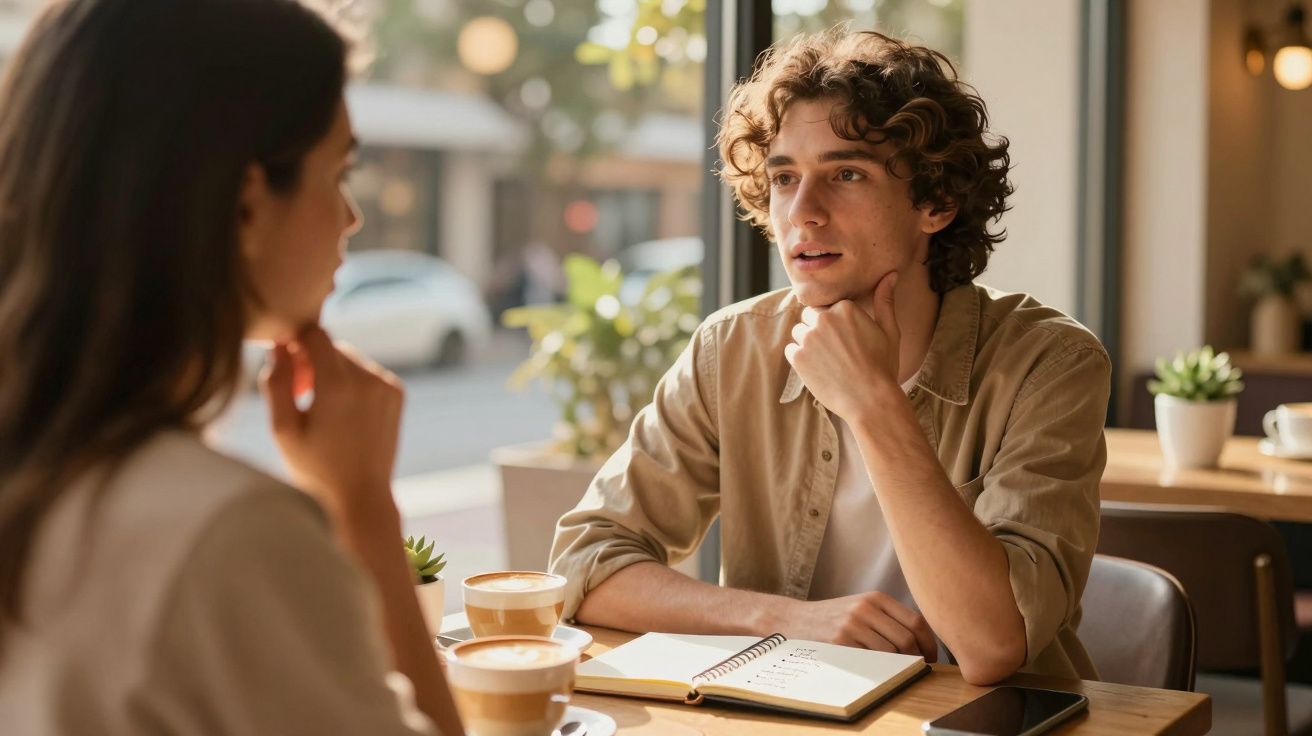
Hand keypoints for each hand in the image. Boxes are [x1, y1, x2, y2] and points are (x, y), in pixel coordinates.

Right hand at [260, 325, 403, 521]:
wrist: (362, 494)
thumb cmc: (316, 467)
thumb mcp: (284, 429)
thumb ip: (276, 383)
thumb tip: (278, 347)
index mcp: (337, 385)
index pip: (314, 334)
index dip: (295, 345)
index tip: (288, 369)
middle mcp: (367, 378)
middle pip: (331, 346)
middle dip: (312, 362)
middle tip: (300, 396)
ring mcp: (386, 385)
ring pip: (350, 359)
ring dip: (332, 373)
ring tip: (322, 409)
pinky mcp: (397, 393)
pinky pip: (368, 372)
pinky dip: (353, 383)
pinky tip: (345, 414)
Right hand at [777, 590, 937, 661]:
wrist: (794, 619)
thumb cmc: (833, 617)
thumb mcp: (861, 606)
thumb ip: (888, 617)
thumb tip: (921, 643)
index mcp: (875, 597)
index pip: (916, 621)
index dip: (929, 643)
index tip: (931, 657)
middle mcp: (865, 608)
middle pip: (906, 639)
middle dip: (917, 658)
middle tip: (917, 668)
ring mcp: (852, 625)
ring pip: (890, 653)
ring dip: (898, 666)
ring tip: (896, 670)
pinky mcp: (840, 642)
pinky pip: (870, 661)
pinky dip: (879, 669)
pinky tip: (876, 669)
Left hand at [784, 271, 900, 420]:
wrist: (871, 401)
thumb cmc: (883, 367)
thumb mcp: (889, 331)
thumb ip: (885, 300)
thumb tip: (891, 275)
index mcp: (845, 308)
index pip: (828, 308)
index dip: (837, 326)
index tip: (847, 342)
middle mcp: (824, 318)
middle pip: (810, 317)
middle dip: (819, 331)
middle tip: (837, 353)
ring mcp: (809, 337)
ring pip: (799, 333)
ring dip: (808, 344)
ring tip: (829, 362)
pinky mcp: (797, 357)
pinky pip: (791, 350)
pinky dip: (801, 359)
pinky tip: (820, 370)